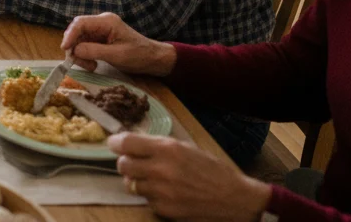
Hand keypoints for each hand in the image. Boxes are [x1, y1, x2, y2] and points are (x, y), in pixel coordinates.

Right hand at [60, 13, 176, 76]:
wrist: (154, 59)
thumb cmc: (138, 55)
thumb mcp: (116, 55)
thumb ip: (94, 51)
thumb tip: (74, 50)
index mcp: (106, 22)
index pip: (80, 23)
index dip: (70, 35)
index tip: (65, 49)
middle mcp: (101, 23)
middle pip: (77, 31)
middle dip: (75, 47)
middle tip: (79, 63)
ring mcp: (100, 31)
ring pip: (79, 39)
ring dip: (80, 54)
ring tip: (90, 66)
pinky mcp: (100, 39)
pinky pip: (85, 45)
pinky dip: (85, 55)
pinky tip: (93, 64)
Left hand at [110, 133, 270, 220]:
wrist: (235, 200)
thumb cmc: (212, 170)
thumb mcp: (186, 148)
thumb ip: (158, 145)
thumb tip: (131, 142)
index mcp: (168, 150)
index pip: (125, 143)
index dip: (116, 142)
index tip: (115, 143)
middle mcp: (161, 170)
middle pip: (122, 164)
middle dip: (127, 162)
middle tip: (136, 163)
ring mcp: (161, 192)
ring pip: (131, 184)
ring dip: (138, 180)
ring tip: (155, 179)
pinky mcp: (163, 210)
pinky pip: (146, 200)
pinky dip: (151, 196)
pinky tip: (167, 193)